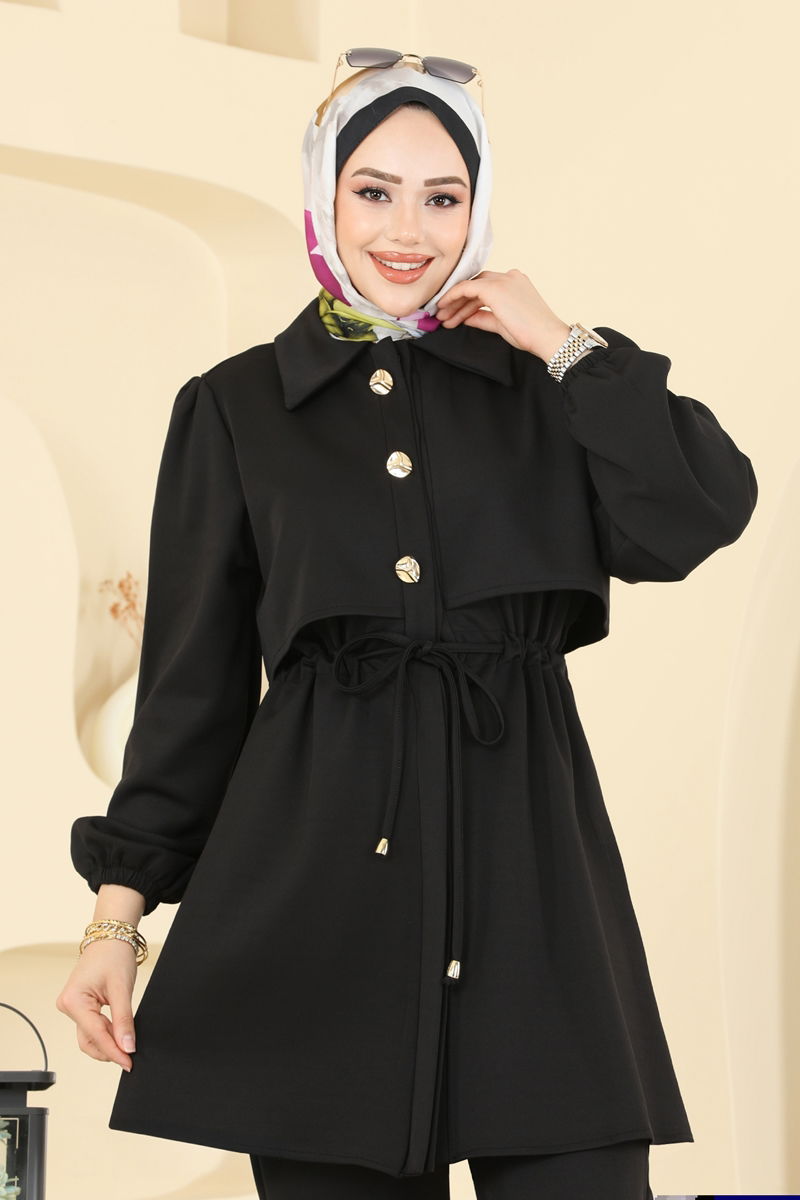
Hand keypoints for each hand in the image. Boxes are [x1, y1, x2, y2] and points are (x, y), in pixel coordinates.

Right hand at [56, 938, 138, 1071]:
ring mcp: (73, 1007)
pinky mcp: (80, 1006)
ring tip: (127, 1045)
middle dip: (110, 1050)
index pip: (96, 1034)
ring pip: (90, 1036)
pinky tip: (120, 1035)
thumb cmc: (114, 955)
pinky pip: (92, 1027)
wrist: (111, 936)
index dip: (114, 1051)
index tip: (129, 1063)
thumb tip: (127, 1047)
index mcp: (73, 1001)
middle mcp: (68, 1006)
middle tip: (130, 1058)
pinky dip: (106, 1033)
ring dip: (108, 1043)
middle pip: (89, 1040)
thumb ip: (124, 1020)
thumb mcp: (121, 988)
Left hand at [435, 268, 571, 360]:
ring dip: (454, 303)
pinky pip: (466, 288)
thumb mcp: (502, 323)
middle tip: (443, 317)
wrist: (546, 337)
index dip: (466, 300)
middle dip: (458, 301)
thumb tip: (465, 317)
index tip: (453, 313)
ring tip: (442, 319)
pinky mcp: (494, 288)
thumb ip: (483, 317)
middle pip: (475, 285)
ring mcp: (502, 280)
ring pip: (470, 287)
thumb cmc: (531, 333)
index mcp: (515, 282)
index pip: (484, 287)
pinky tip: (444, 308)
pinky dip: (453, 297)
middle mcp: (509, 276)